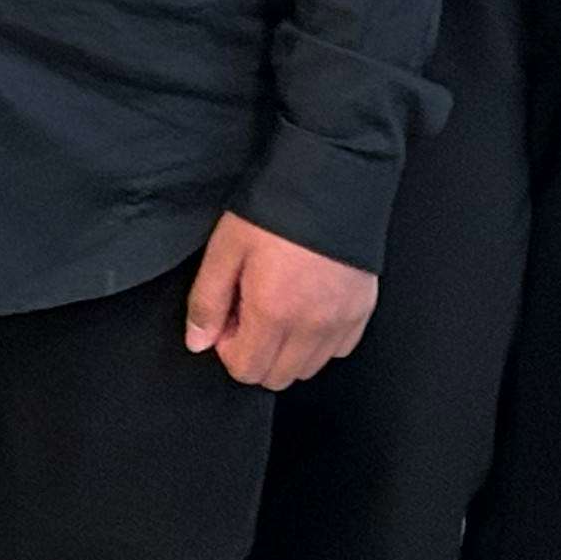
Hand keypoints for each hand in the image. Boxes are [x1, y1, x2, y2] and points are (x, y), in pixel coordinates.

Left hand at [185, 211, 377, 388]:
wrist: (331, 183)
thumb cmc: (274, 211)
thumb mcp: (225, 249)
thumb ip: (207, 301)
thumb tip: (197, 342)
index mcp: (274, 313)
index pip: (246, 370)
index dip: (227, 348)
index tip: (227, 316)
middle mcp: (313, 327)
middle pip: (277, 377)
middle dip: (255, 352)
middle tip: (248, 311)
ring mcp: (342, 322)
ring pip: (308, 368)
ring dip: (286, 349)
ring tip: (277, 306)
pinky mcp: (362, 312)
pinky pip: (338, 350)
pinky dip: (318, 341)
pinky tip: (305, 307)